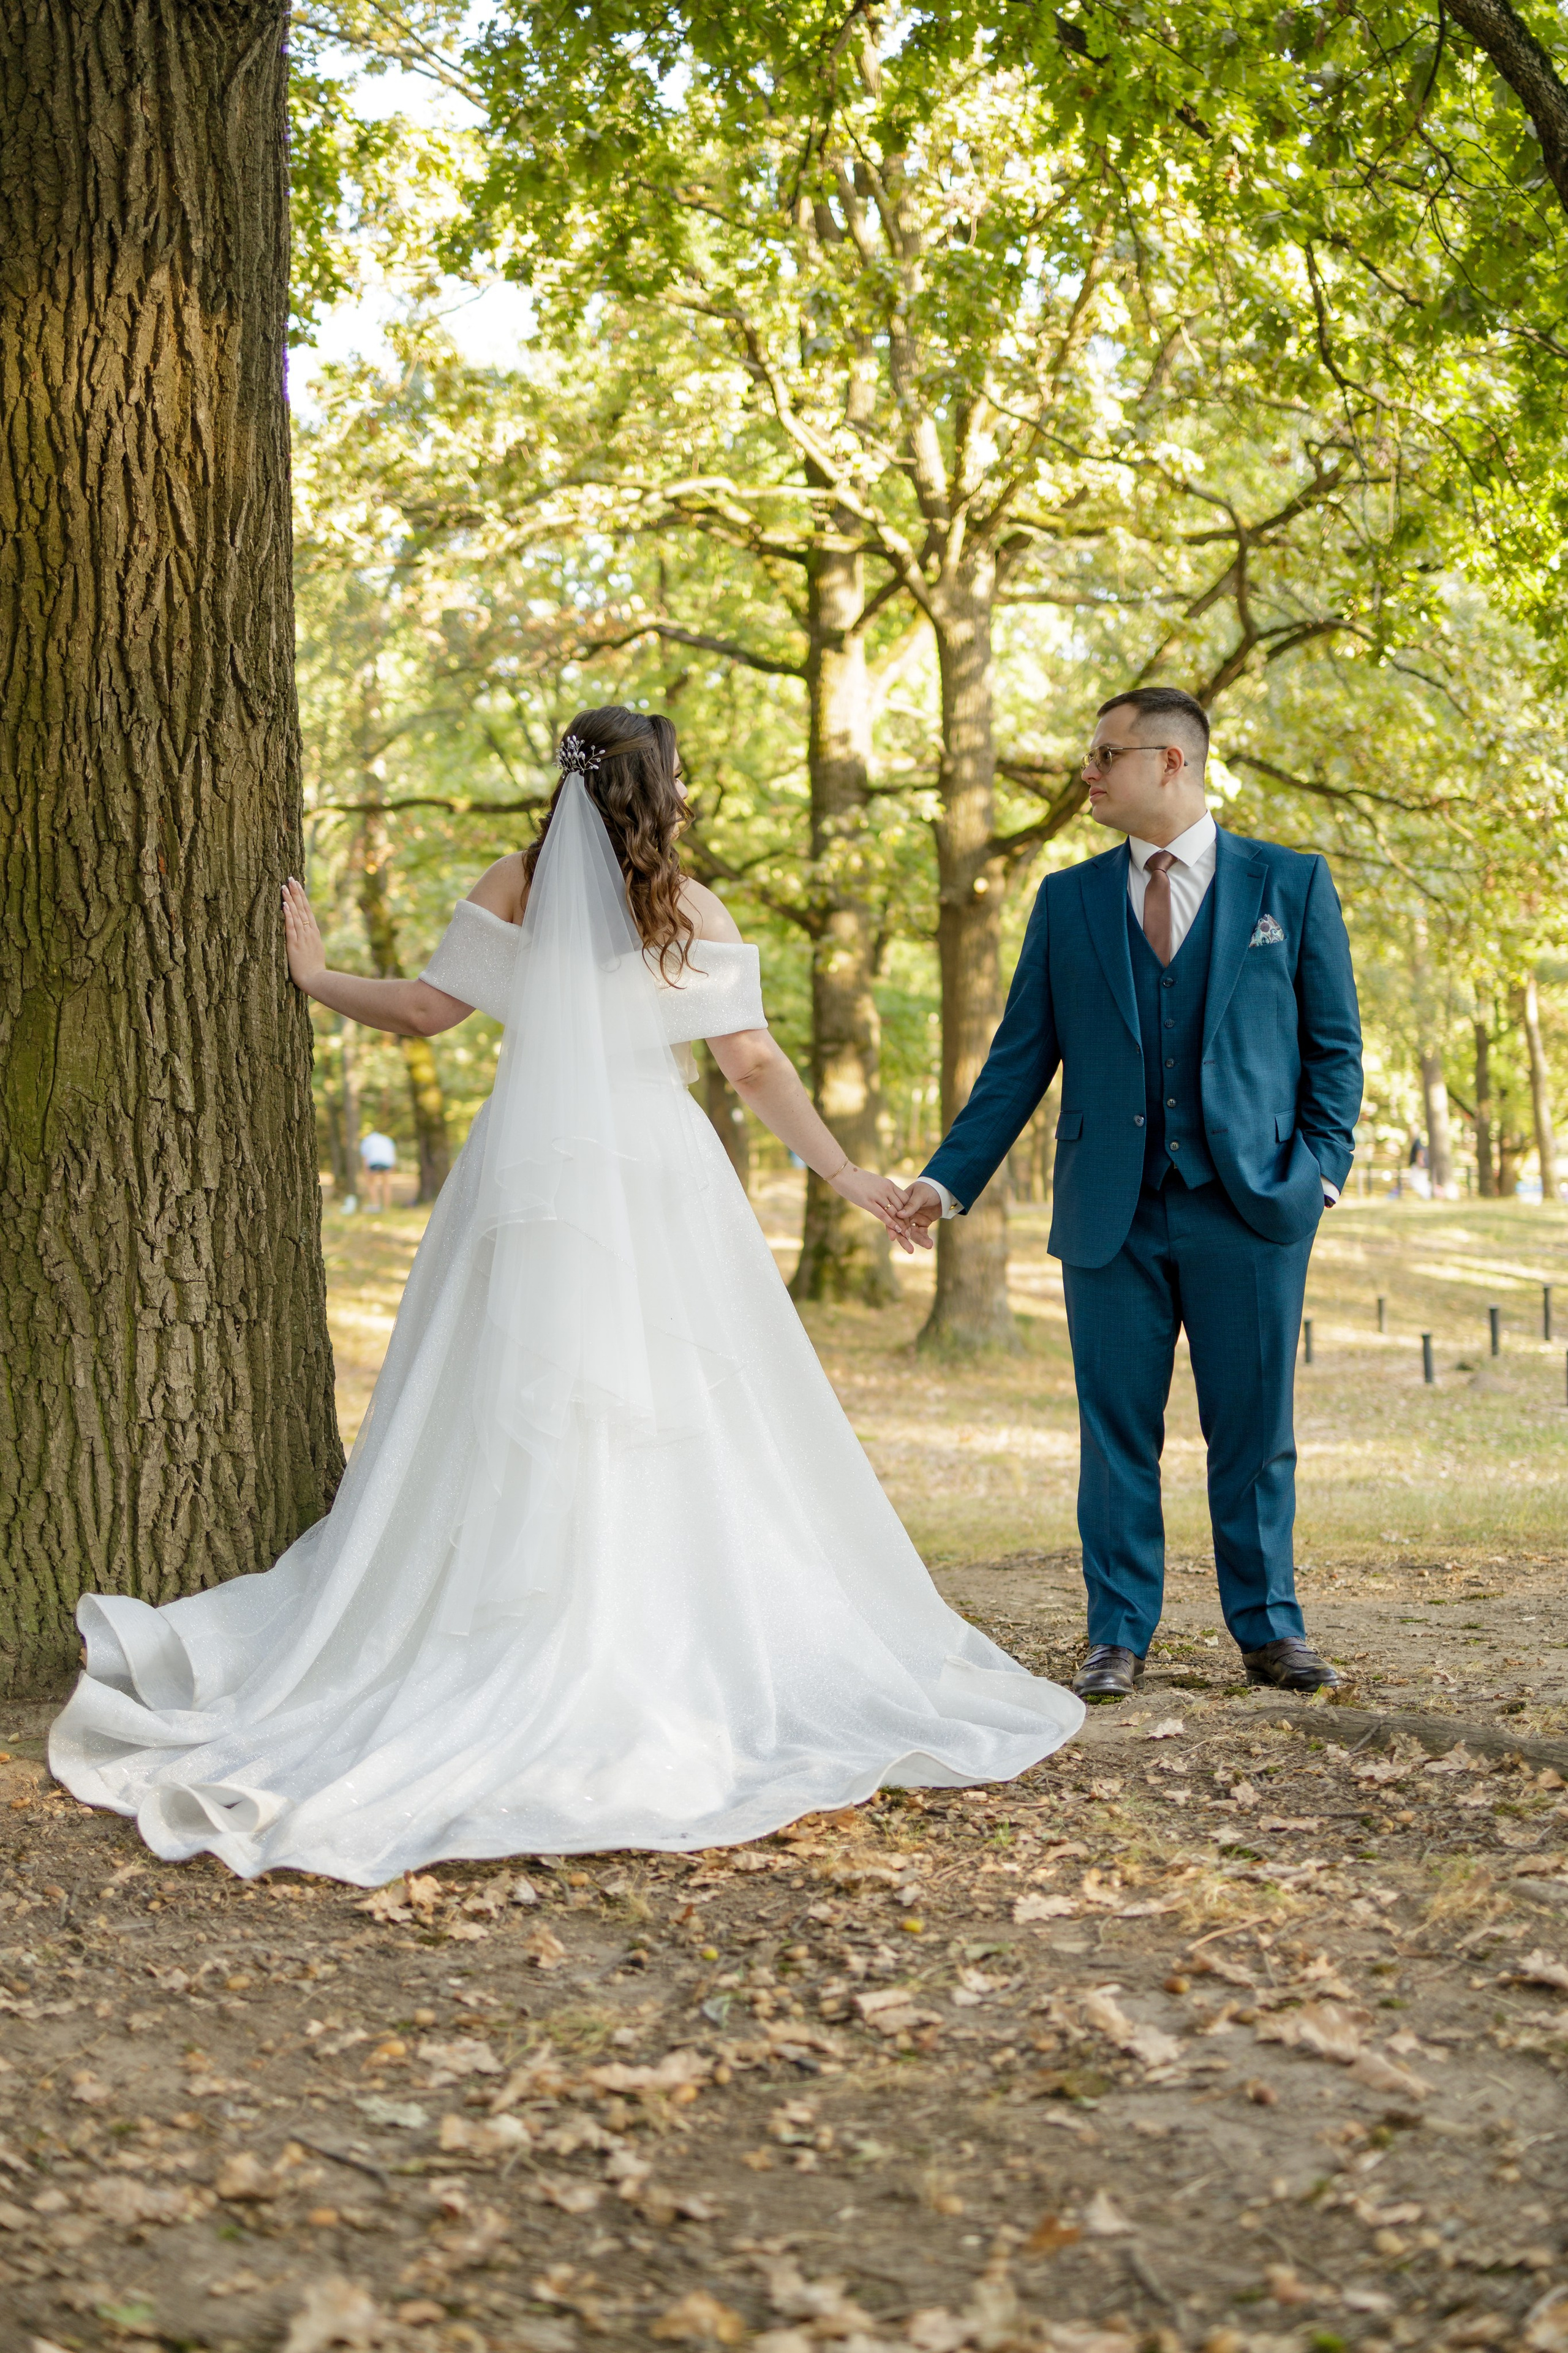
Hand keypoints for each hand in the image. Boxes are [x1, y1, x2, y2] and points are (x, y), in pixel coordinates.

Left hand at [282, 877, 326, 995]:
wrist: (316, 979)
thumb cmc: (314, 969)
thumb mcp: (315, 951)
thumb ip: (310, 941)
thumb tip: (307, 934)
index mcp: (314, 933)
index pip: (307, 910)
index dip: (302, 896)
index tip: (297, 884)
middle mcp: (309, 932)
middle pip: (302, 908)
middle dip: (296, 892)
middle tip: (290, 878)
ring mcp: (302, 937)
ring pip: (296, 915)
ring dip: (290, 900)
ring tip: (284, 886)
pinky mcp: (294, 944)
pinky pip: (291, 927)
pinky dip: (288, 915)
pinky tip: (284, 905)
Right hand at [829, 1164, 925, 1252]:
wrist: (842, 1172)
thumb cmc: (855, 1178)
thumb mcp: (873, 1183)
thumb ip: (881, 1191)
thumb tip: (885, 1199)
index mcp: (889, 1184)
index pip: (905, 1199)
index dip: (909, 1212)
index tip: (912, 1222)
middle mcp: (886, 1189)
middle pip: (902, 1207)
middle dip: (907, 1221)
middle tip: (912, 1233)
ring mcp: (878, 1195)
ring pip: (894, 1213)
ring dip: (901, 1225)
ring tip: (906, 1236)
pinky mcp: (868, 1202)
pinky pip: (883, 1214)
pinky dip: (891, 1223)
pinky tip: (896, 1231)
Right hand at [893, 1179, 945, 1251]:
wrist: (943, 1189)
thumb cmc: (930, 1188)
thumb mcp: (921, 1195)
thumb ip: (911, 1205)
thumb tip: (899, 1215)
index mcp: (900, 1205)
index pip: (893, 1217)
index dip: (892, 1227)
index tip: (893, 1238)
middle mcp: (905, 1214)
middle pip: (901, 1229)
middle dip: (905, 1240)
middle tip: (910, 1250)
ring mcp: (914, 1219)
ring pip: (912, 1234)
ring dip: (919, 1241)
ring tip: (929, 1245)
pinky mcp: (923, 1223)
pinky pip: (922, 1233)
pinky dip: (925, 1239)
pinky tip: (929, 1244)